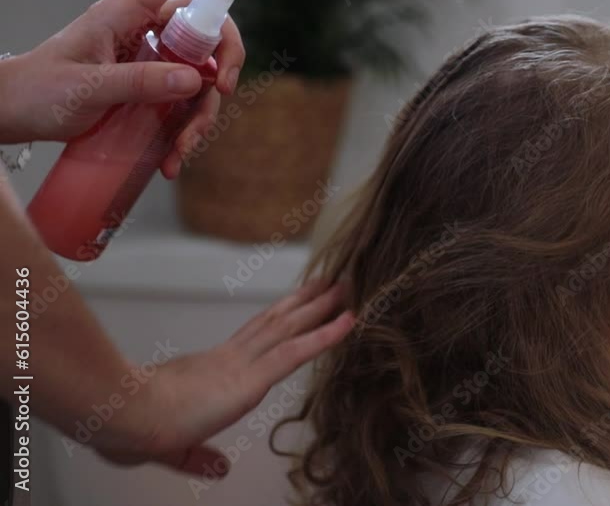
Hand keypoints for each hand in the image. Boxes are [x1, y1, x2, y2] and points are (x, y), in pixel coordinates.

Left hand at [0, 0, 251, 178]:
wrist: (17, 115)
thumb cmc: (39, 91)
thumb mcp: (86, 88)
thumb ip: (138, 81)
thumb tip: (193, 79)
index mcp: (124, 12)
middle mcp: (145, 31)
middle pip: (205, 27)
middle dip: (224, 59)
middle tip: (222, 91)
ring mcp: (153, 61)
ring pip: (201, 75)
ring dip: (202, 114)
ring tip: (181, 149)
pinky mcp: (154, 90)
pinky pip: (185, 106)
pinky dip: (185, 134)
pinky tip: (171, 160)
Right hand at [92, 281, 353, 476]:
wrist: (119, 417)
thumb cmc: (130, 427)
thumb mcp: (172, 452)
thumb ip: (198, 459)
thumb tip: (218, 470)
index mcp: (211, 371)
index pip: (255, 339)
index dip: (280, 321)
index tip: (298, 304)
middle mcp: (230, 361)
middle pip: (276, 324)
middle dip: (305, 303)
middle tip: (331, 281)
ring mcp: (240, 366)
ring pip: (289, 329)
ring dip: (322, 308)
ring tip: (347, 287)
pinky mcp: (248, 379)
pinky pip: (294, 353)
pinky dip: (324, 336)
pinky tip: (348, 323)